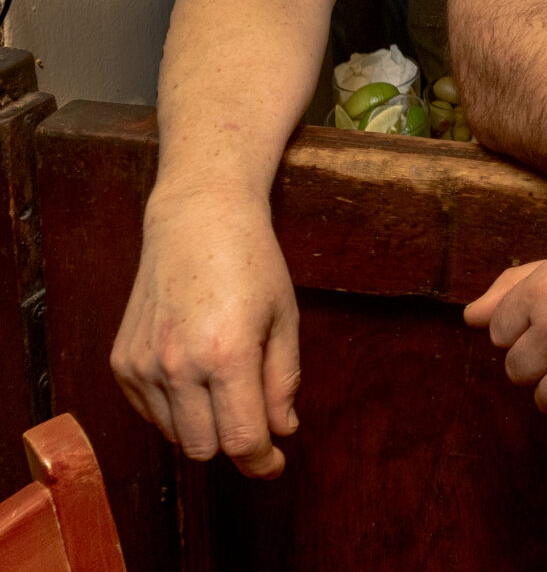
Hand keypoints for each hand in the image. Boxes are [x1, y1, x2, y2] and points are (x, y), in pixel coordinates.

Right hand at [111, 192, 299, 477]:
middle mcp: (177, 366)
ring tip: (226, 382)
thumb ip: (282, 381)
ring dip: (204, 425)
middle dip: (234, 443)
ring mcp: (143, 366)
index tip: (273, 464)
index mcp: (227, 356)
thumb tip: (282, 430)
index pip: (241, 439)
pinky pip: (150, 413)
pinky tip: (196, 375)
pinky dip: (176, 409)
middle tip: (256, 423)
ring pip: (175, 435)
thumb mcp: (284, 319)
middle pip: (204, 448)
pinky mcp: (122, 363)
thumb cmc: (252, 264)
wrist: (197, 222)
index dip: (261, 461)